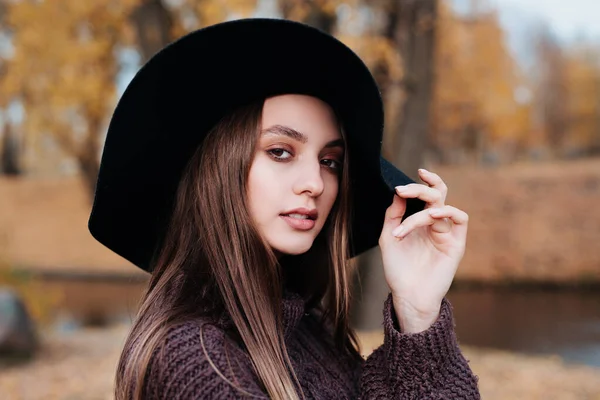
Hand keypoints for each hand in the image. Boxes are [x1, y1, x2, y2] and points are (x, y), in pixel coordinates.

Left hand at [378, 169, 467, 332]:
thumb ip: (393, 214)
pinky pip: (460, 218)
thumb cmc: (398, 269)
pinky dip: (447, 212)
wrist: (408, 295)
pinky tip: (431, 216)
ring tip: (404, 227)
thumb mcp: (389, 237)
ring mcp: (446, 232)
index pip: (424, 195)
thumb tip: (398, 192)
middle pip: (437, 193)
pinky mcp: (456, 243)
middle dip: (419, 188)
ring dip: (421, 211)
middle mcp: (434, 224)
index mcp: (419, 221)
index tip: (400, 185)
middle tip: (403, 190)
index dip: (417, 184)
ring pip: (441, 206)